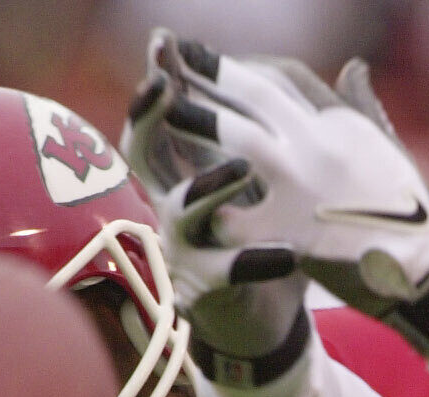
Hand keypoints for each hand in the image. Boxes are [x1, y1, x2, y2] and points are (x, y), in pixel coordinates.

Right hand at [122, 30, 308, 378]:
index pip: (159, 122)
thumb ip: (257, 135)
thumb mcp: (260, 183)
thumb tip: (265, 75)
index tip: (162, 45)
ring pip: (181, 212)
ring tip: (242, 167)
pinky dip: (257, 261)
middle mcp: (169, 209)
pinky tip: (286, 254)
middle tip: (166, 87)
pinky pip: (228, 273)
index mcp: (180, 177)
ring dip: (209, 185)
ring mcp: (182, 250)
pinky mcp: (205, 291)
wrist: (268, 319)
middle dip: (149, 119)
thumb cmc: (263, 238)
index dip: (156, 85)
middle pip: (142, 156)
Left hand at [123, 30, 428, 357]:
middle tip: (170, 65)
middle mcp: (320, 144)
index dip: (242, 68)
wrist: (428, 267)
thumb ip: (362, 106)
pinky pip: (241, 217)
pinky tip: (189, 197)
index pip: (284, 78)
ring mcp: (306, 186)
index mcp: (340, 123)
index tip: (211, 62)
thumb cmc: (410, 211)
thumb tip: (355, 66)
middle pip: (255, 96)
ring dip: (198, 121)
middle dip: (209, 76)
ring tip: (167, 110)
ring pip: (239, 139)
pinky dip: (216, 209)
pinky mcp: (294, 231)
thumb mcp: (388, 148)